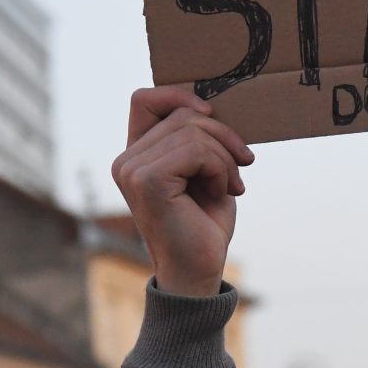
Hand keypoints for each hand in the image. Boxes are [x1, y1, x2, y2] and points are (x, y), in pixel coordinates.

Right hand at [112, 87, 254, 295]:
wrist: (199, 271)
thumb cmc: (203, 224)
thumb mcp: (203, 170)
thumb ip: (196, 138)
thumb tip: (209, 104)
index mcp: (136, 155)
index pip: (145, 99)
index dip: (179, 95)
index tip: (212, 116)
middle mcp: (126, 161)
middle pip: (182, 113)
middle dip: (222, 136)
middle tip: (240, 167)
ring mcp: (132, 170)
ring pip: (193, 130)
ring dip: (224, 156)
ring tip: (231, 184)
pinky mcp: (146, 180)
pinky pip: (196, 150)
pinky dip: (219, 167)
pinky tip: (223, 191)